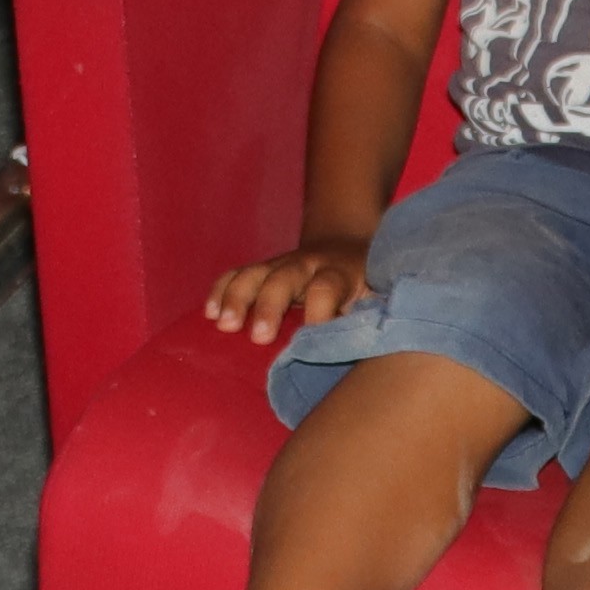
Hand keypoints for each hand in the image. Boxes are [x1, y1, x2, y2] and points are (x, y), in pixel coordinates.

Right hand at [203, 240, 370, 344]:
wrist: (347, 243)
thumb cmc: (368, 284)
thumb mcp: (381, 295)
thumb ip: (376, 317)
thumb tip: (376, 346)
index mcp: (341, 273)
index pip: (326, 288)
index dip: (319, 312)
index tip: (312, 340)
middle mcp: (308, 264)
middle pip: (284, 278)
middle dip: (269, 306)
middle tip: (258, 336)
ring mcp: (282, 264)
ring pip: (255, 273)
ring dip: (237, 297)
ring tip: (223, 324)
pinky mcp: (264, 269)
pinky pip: (237, 274)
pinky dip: (221, 290)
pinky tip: (208, 313)